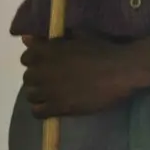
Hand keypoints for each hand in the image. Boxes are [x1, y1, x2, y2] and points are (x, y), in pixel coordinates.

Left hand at [20, 35, 149, 117]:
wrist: (122, 70)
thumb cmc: (104, 50)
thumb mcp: (78, 37)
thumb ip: (51, 38)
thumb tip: (26, 38)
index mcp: (46, 51)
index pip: (26, 58)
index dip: (36, 61)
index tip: (47, 63)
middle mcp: (42, 71)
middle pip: (28, 78)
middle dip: (38, 78)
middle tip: (54, 79)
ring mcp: (49, 90)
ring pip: (31, 95)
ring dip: (40, 94)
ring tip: (55, 93)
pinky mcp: (58, 107)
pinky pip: (38, 112)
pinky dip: (42, 110)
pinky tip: (54, 106)